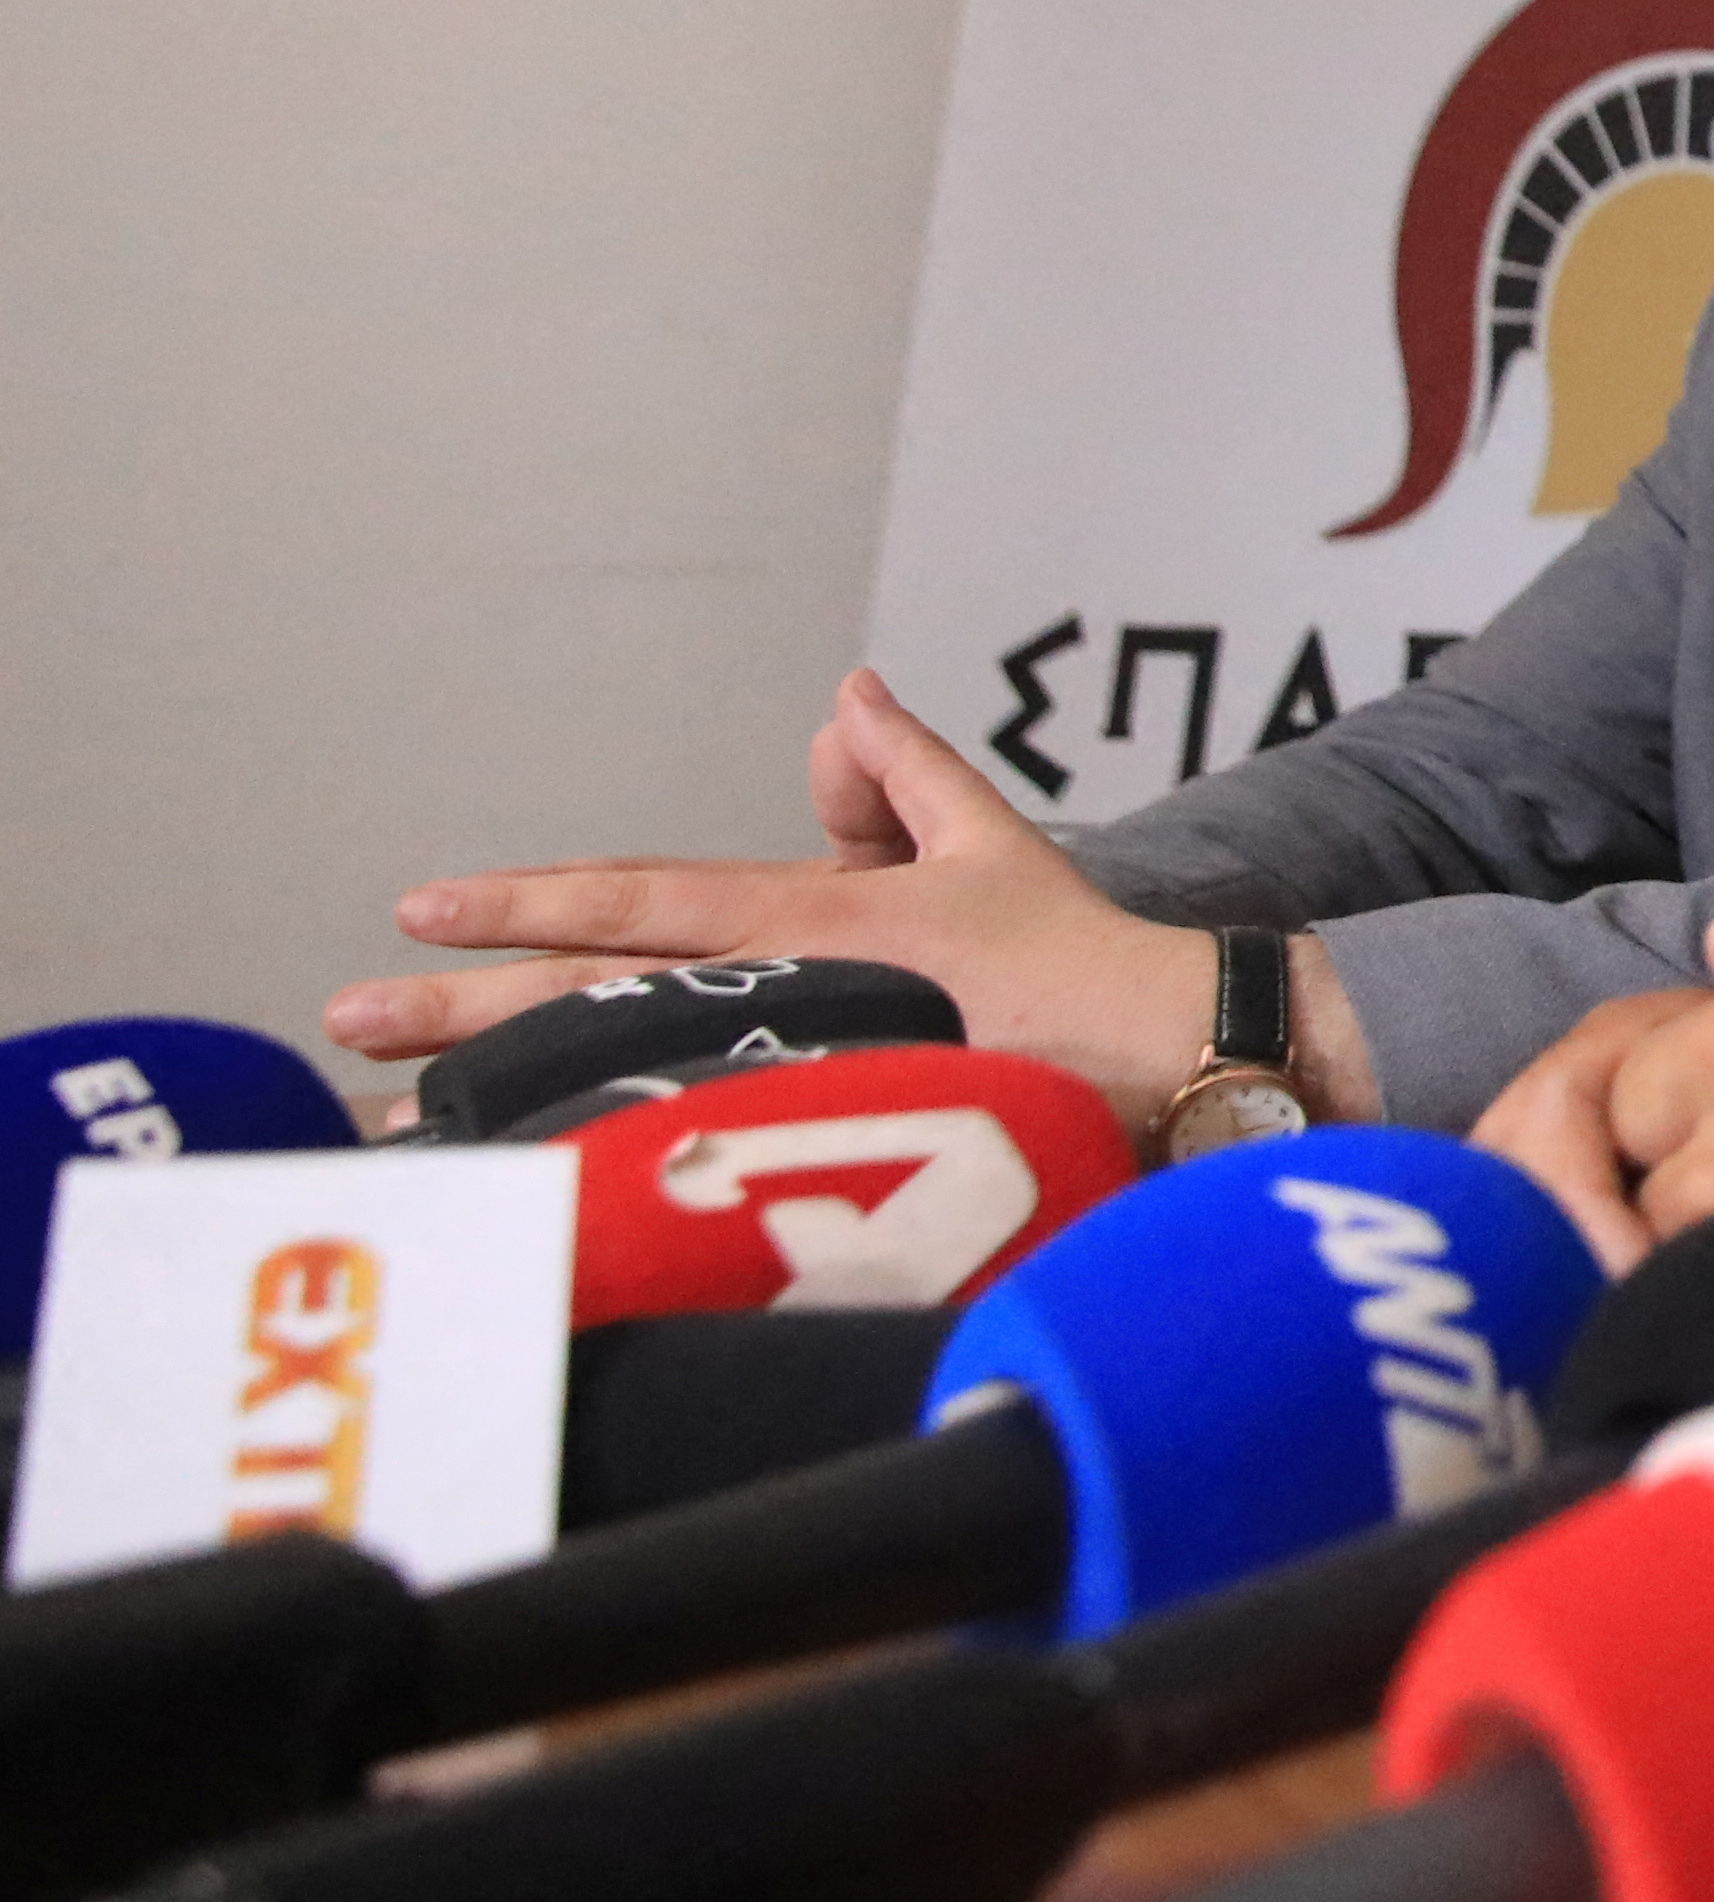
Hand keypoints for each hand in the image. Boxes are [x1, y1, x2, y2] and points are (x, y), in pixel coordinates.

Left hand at [339, 668, 1276, 1122]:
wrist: (1174, 1056)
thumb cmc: (1082, 959)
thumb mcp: (990, 846)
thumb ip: (905, 773)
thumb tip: (840, 695)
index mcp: (818, 917)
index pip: (644, 902)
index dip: (532, 903)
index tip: (424, 907)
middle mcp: (791, 995)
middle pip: (599, 996)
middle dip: (463, 1009)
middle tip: (349, 1016)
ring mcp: (802, 1081)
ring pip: (618, 1089)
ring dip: (492, 1110)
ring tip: (384, 1130)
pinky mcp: (829, 1155)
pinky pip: (683, 1168)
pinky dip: (586, 1181)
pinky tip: (514, 1206)